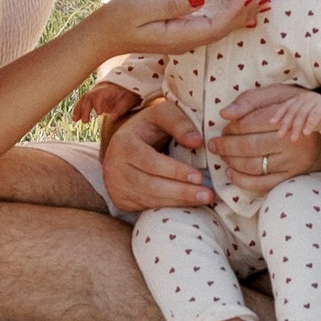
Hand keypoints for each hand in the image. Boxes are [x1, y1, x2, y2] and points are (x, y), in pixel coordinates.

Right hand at [69, 75, 146, 134]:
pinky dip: (79, 109)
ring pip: (84, 99)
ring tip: (75, 120)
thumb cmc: (130, 94)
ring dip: (78, 109)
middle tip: (85, 121)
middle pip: (88, 96)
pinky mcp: (95, 98)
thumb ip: (120, 109)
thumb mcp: (129, 101)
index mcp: (108, 89)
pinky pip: (84, 102)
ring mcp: (96, 93)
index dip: (97, 103)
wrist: (129, 87)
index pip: (98, 94)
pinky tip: (76, 118)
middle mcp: (100, 89)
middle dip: (84, 109)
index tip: (98, 113)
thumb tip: (112, 118)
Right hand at [99, 94, 214, 216]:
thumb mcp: (162, 114)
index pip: (150, 161)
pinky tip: (187, 204)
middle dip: (181, 191)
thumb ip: (179, 123)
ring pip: (148, 199)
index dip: (175, 171)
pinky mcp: (121, 200)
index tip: (198, 177)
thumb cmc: (149, 126)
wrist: (127, 142)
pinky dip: (168, 207)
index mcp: (123, 142)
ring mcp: (115, 186)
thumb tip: (197, 141)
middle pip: (150, 185)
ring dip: (178, 202)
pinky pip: (146, 207)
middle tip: (207, 194)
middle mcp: (114, 166)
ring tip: (203, 199)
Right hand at [103, 0, 268, 60]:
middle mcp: (184, 41)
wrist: (99, 37)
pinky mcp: (177, 33)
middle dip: (245, 13)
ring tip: (259, 3)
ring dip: (239, 15)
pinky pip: (208, 27)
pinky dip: (225, 17)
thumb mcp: (142, 8)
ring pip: (218, 28)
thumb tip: (198, 0)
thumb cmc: (116, 20)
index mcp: (178, 37)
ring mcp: (181, 39)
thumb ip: (172, 6)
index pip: (215, 26)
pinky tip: (236, 12)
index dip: (235, 12)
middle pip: (222, 29)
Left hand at [211, 84, 320, 192]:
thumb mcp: (277, 96)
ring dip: (231, 162)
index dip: (231, 127)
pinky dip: (242, 180)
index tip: (223, 128)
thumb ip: (249, 101)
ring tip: (222, 155)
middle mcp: (292, 142)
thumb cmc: (295, 110)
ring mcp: (293, 162)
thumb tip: (225, 114)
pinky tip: (231, 172)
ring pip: (253, 166)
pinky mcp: (292, 177)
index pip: (249, 124)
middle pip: (248, 146)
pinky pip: (262, 184)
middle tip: (214, 144)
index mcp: (288, 117)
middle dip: (225, 146)